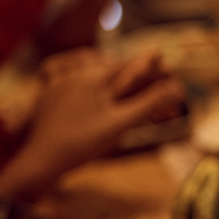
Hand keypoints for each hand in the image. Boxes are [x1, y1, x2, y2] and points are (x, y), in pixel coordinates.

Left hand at [0, 49, 184, 201]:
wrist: (41, 161)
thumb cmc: (82, 142)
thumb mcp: (120, 123)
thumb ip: (149, 103)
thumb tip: (177, 88)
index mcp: (93, 77)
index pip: (127, 64)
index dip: (147, 63)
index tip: (163, 57)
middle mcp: (74, 75)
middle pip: (109, 69)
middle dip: (130, 71)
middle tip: (148, 70)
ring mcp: (58, 85)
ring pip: (90, 76)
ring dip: (109, 77)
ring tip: (122, 79)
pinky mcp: (48, 98)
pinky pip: (73, 85)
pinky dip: (89, 86)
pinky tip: (93, 95)